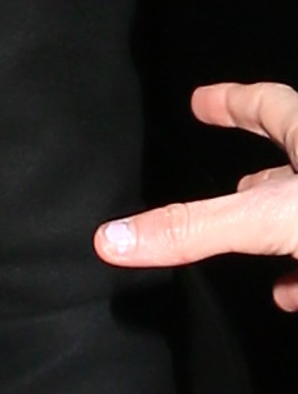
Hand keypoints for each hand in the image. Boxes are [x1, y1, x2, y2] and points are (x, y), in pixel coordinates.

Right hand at [95, 80, 297, 308]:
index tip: (202, 101)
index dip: (232, 101)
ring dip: (279, 233)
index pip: (266, 104)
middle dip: (257, 180)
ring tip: (252, 251)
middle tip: (232, 186)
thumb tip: (113, 237)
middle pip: (290, 165)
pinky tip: (288, 292)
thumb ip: (194, 227)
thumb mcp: (263, 216)